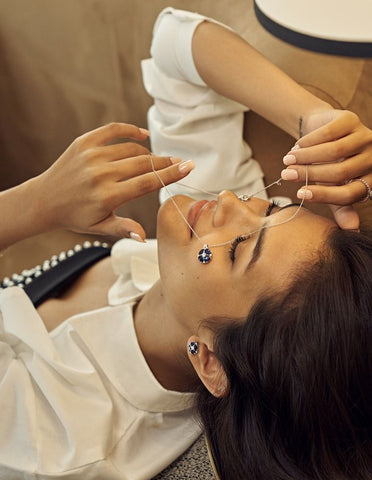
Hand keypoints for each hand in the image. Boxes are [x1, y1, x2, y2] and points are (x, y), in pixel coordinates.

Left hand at [32, 123, 193, 239]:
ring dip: (148, 153)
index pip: (147, 182)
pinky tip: (143, 135)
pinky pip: (113, 130)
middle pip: (144, 163)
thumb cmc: (76, 216)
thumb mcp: (100, 227)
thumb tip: (143, 237)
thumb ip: (123, 229)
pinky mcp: (84, 142)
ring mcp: (92, 155)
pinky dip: (131, 130)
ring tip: (156, 160)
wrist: (44, 200)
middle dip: (166, 163)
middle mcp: (101, 174)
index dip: (171, 174)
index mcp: (108, 196)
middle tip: (180, 162)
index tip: (188, 167)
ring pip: (131, 148)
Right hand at [281, 110, 371, 228]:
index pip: (350, 194)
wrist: (323, 134)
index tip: (300, 195)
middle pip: (340, 172)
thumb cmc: (329, 167)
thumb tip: (351, 231)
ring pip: (333, 152)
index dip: (324, 196)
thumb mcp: (335, 188)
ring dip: (305, 157)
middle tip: (287, 175)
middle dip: (309, 175)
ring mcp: (365, 136)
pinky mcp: (351, 120)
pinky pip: (328, 134)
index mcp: (371, 180)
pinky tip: (296, 147)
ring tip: (287, 161)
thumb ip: (342, 208)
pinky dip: (308, 142)